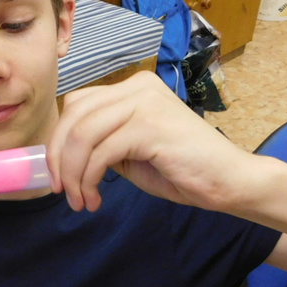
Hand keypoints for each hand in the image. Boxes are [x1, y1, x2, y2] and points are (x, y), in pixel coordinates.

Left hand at [47, 71, 251, 211]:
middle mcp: (137, 87)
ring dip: (73, 174)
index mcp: (132, 88)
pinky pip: (101, 153)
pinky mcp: (150, 126)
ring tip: (80, 200)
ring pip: (83, 135)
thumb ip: (100, 142)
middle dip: (58, 157)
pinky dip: (89, 179)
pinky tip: (96, 199)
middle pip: (73, 115)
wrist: (229, 181)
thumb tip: (61, 154)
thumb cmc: (181, 169)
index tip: (57, 174)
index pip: (76, 104)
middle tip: (62, 190)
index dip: (58, 139)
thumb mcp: (129, 151)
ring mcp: (144, 103)